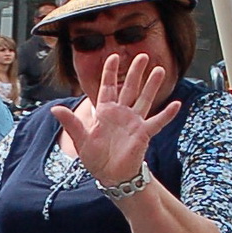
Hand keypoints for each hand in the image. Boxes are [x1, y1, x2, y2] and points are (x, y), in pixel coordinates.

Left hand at [50, 52, 181, 189]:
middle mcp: (121, 113)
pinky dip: (167, 114)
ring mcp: (134, 122)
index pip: (108, 87)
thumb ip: (71, 123)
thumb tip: (55, 109)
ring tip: (159, 70)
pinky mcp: (144, 134)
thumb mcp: (81, 139)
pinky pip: (157, 122)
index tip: (113, 56)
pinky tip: (176, 104)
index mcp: (105, 112)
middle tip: (143, 55)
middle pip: (130, 88)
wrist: (111, 176)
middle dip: (136, 72)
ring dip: (152, 85)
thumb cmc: (96, 158)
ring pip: (145, 99)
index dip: (110, 72)